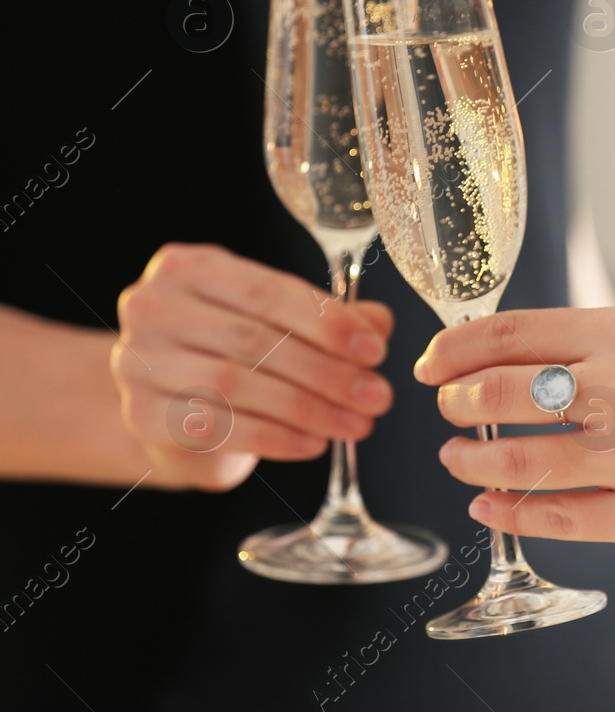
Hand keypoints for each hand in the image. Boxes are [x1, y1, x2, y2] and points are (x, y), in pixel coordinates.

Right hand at [113, 243, 394, 490]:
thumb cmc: (233, 351)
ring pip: (236, 384)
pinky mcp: (141, 414)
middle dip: (328, 372)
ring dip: (308, 408)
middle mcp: (153, 307)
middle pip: (255, 340)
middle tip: (377, 397)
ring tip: (357, 424)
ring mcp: (138, 361)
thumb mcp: (279, 322)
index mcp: (190, 268)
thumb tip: (380, 324)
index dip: (328, 322)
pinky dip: (274, 437)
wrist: (171, 403)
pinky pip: (217, 427)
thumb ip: (329, 318)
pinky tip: (314, 443)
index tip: (376, 352)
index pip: (268, 291)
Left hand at [421, 307, 614, 550]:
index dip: (456, 348)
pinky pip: (557, 517)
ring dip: (472, 461)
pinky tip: (489, 508)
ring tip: (457, 459)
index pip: (514, 332)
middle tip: (447, 409)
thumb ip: (593, 348)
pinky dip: (510, 513)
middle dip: (458, 402)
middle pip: (504, 393)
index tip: (433, 363)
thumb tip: (500, 361)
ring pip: (520, 460)